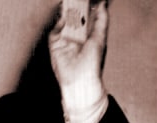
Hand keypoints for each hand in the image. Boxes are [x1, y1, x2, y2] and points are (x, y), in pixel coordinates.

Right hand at [48, 1, 108, 116]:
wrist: (81, 80)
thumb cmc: (93, 62)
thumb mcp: (100, 37)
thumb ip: (101, 20)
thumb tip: (103, 4)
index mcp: (88, 35)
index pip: (86, 17)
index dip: (86, 7)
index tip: (87, 0)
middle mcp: (76, 38)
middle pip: (73, 19)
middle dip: (73, 9)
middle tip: (74, 0)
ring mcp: (65, 42)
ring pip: (63, 24)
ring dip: (64, 15)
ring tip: (67, 4)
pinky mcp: (55, 47)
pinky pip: (54, 34)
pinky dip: (57, 26)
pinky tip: (62, 21)